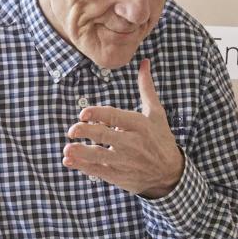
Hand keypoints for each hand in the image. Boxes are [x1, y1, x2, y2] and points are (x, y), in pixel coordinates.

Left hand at [63, 59, 185, 198]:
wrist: (170, 173)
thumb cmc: (160, 138)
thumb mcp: (156, 113)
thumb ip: (146, 88)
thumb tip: (144, 62)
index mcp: (139, 125)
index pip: (115, 117)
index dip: (98, 115)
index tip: (83, 113)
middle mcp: (132, 143)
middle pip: (105, 136)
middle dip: (87, 132)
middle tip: (72, 130)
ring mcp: (125, 161)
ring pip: (100, 156)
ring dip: (82, 153)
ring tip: (67, 149)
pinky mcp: (120, 176)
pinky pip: (99, 171)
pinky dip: (83, 167)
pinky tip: (69, 161)